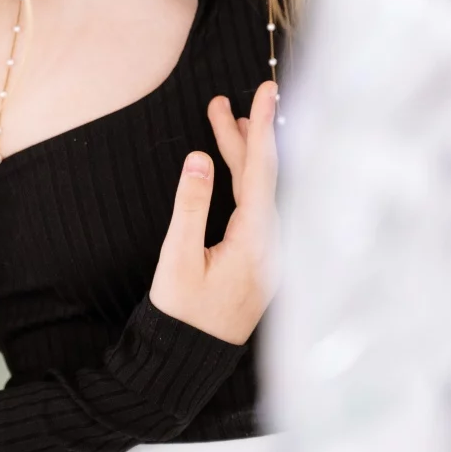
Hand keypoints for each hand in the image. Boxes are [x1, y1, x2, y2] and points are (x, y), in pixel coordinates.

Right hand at [149, 80, 279, 345]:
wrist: (189, 359)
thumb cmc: (182, 314)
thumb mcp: (178, 259)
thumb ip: (190, 206)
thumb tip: (199, 158)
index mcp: (256, 242)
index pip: (262, 171)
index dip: (261, 127)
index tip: (267, 91)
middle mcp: (272, 244)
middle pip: (260, 177)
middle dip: (243, 135)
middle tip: (223, 101)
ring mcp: (270, 252)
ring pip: (259, 191)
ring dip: (242, 155)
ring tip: (227, 120)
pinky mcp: (261, 258)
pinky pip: (257, 206)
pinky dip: (246, 179)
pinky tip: (236, 164)